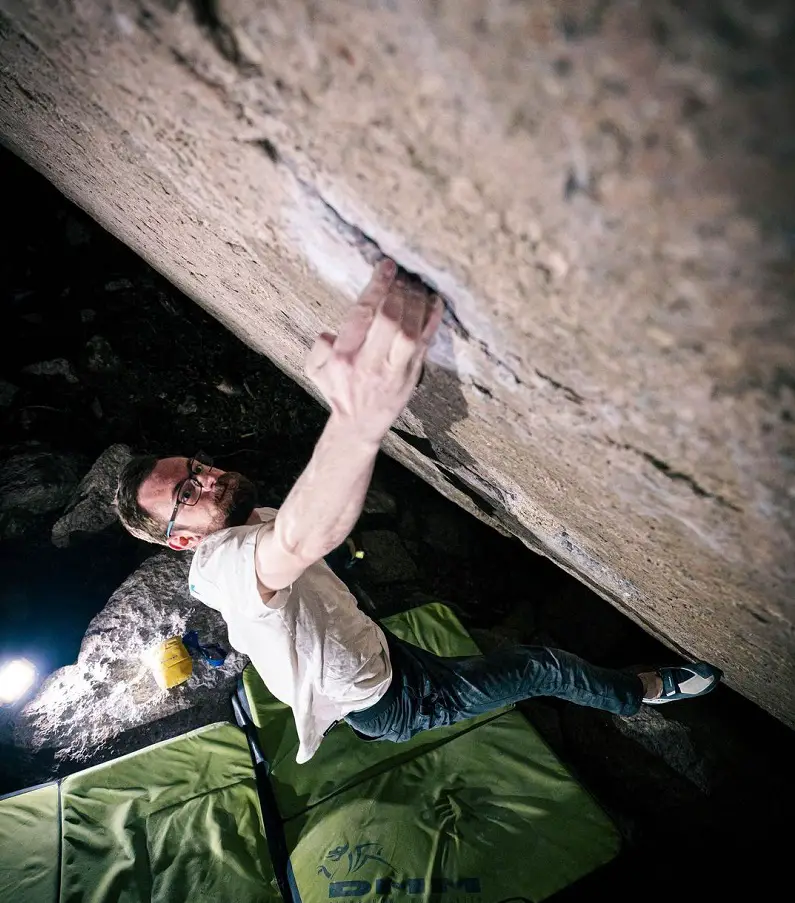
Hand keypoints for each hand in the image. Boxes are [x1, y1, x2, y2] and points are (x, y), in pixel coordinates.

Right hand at [305, 259, 441, 444]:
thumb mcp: (315, 370)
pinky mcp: (412, 376)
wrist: (358, 425)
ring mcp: (394, 371)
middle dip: (399, 291)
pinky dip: (433, 320)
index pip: (362, 315)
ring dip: (416, 303)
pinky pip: (427, 344)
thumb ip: (319, 347)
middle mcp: (370, 363)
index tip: (386, 266)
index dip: (377, 286)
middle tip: (403, 274)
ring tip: (415, 283)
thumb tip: (330, 333)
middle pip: (390, 320)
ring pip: (411, 331)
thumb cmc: (338, 390)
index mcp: (344, 356)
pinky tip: (435, 301)